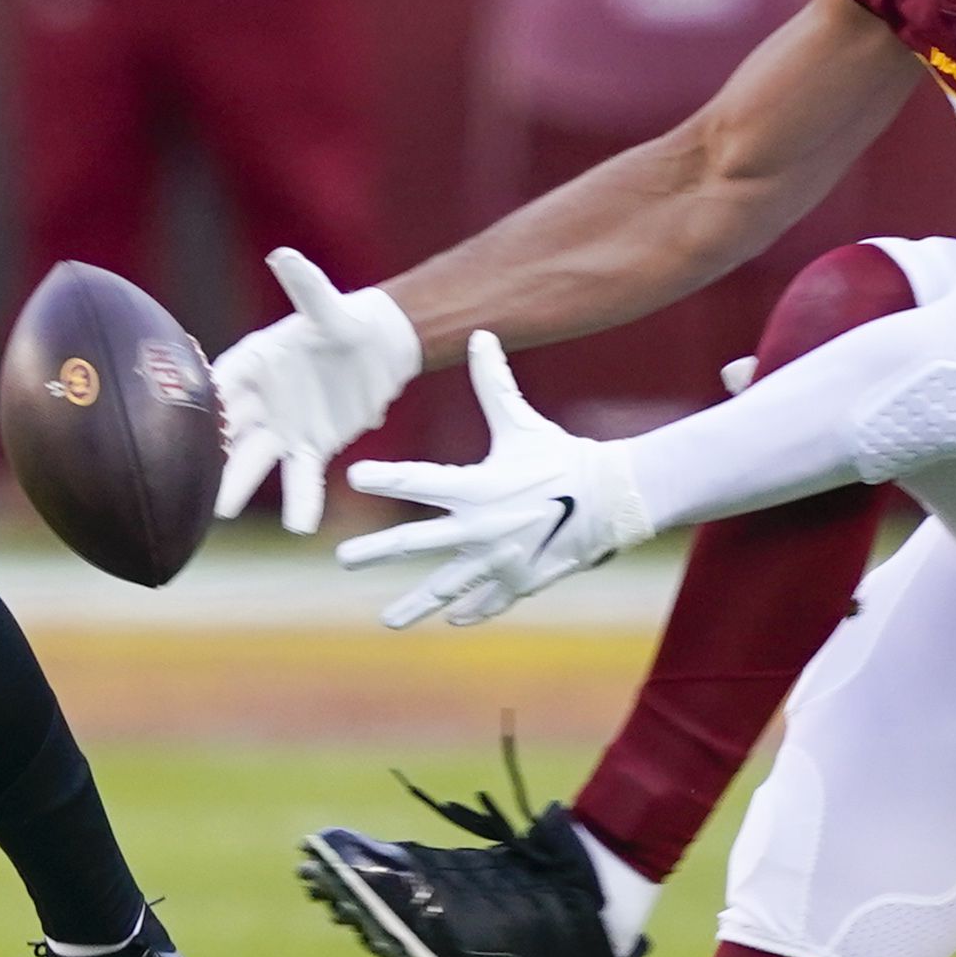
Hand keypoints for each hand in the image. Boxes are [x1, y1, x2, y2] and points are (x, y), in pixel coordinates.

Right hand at [209, 247, 422, 536]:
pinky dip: (300, 500)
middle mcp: (258, 399)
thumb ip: (307, 288)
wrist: (380, 349)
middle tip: (184, 480)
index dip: (204, 403)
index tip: (184, 422)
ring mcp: (280, 427)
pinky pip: (301, 477)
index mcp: (253, 361)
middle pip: (226, 429)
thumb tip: (283, 255)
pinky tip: (299, 525)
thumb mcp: (329, 308)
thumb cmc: (346, 322)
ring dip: (238, 484)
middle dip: (207, 453)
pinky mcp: (310, 448)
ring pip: (253, 459)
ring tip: (221, 513)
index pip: (220, 384)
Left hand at [334, 333, 651, 628]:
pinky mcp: (520, 581)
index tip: (353, 476)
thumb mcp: (522, 423)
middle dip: (376, 551)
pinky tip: (451, 619)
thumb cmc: (561, 457)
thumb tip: (480, 335)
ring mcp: (499, 561)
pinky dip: (471, 611)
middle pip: (416, 543)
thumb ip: (495, 383)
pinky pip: (488, 601)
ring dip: (416, 606)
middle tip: (342, 560)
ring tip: (388, 621)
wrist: (613, 498)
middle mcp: (481, 528)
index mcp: (477, 487)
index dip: (385, 477)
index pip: (419, 480)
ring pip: (447, 587)